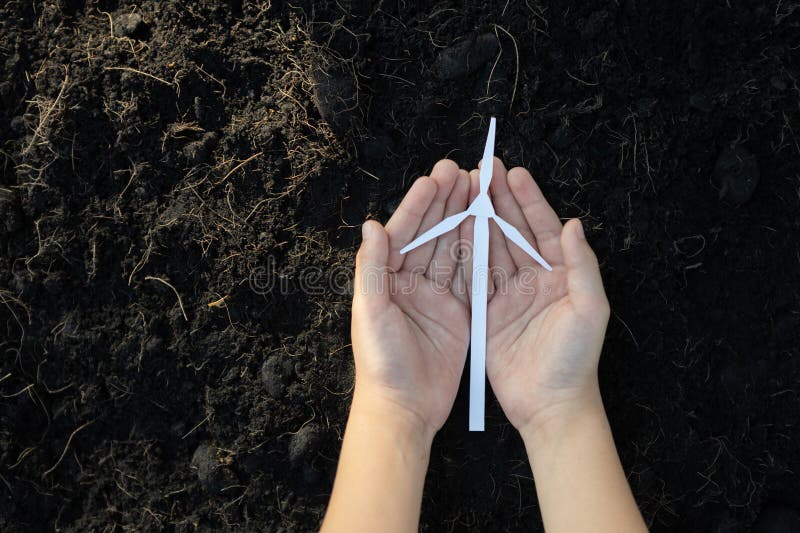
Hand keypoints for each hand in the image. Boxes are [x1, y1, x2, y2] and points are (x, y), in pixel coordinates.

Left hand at [351, 160, 470, 437]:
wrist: (404, 408)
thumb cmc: (380, 363)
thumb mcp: (371, 312)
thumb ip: (372, 268)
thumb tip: (372, 225)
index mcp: (385, 279)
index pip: (402, 232)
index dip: (419, 205)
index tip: (435, 178)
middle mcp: (409, 282)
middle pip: (430, 234)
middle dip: (445, 202)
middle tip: (463, 171)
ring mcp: (435, 297)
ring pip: (452, 249)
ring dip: (464, 219)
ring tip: (479, 189)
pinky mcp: (457, 313)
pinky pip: (470, 276)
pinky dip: (479, 251)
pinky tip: (490, 227)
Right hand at [463, 158, 609, 434]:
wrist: (549, 405)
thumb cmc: (576, 359)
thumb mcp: (589, 309)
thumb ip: (582, 265)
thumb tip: (575, 223)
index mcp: (561, 273)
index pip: (544, 227)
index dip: (528, 199)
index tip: (513, 172)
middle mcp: (534, 278)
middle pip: (514, 231)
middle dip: (499, 200)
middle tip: (483, 169)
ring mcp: (508, 294)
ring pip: (491, 248)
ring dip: (480, 219)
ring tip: (465, 190)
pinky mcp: (487, 312)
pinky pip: (474, 277)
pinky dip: (465, 252)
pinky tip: (456, 228)